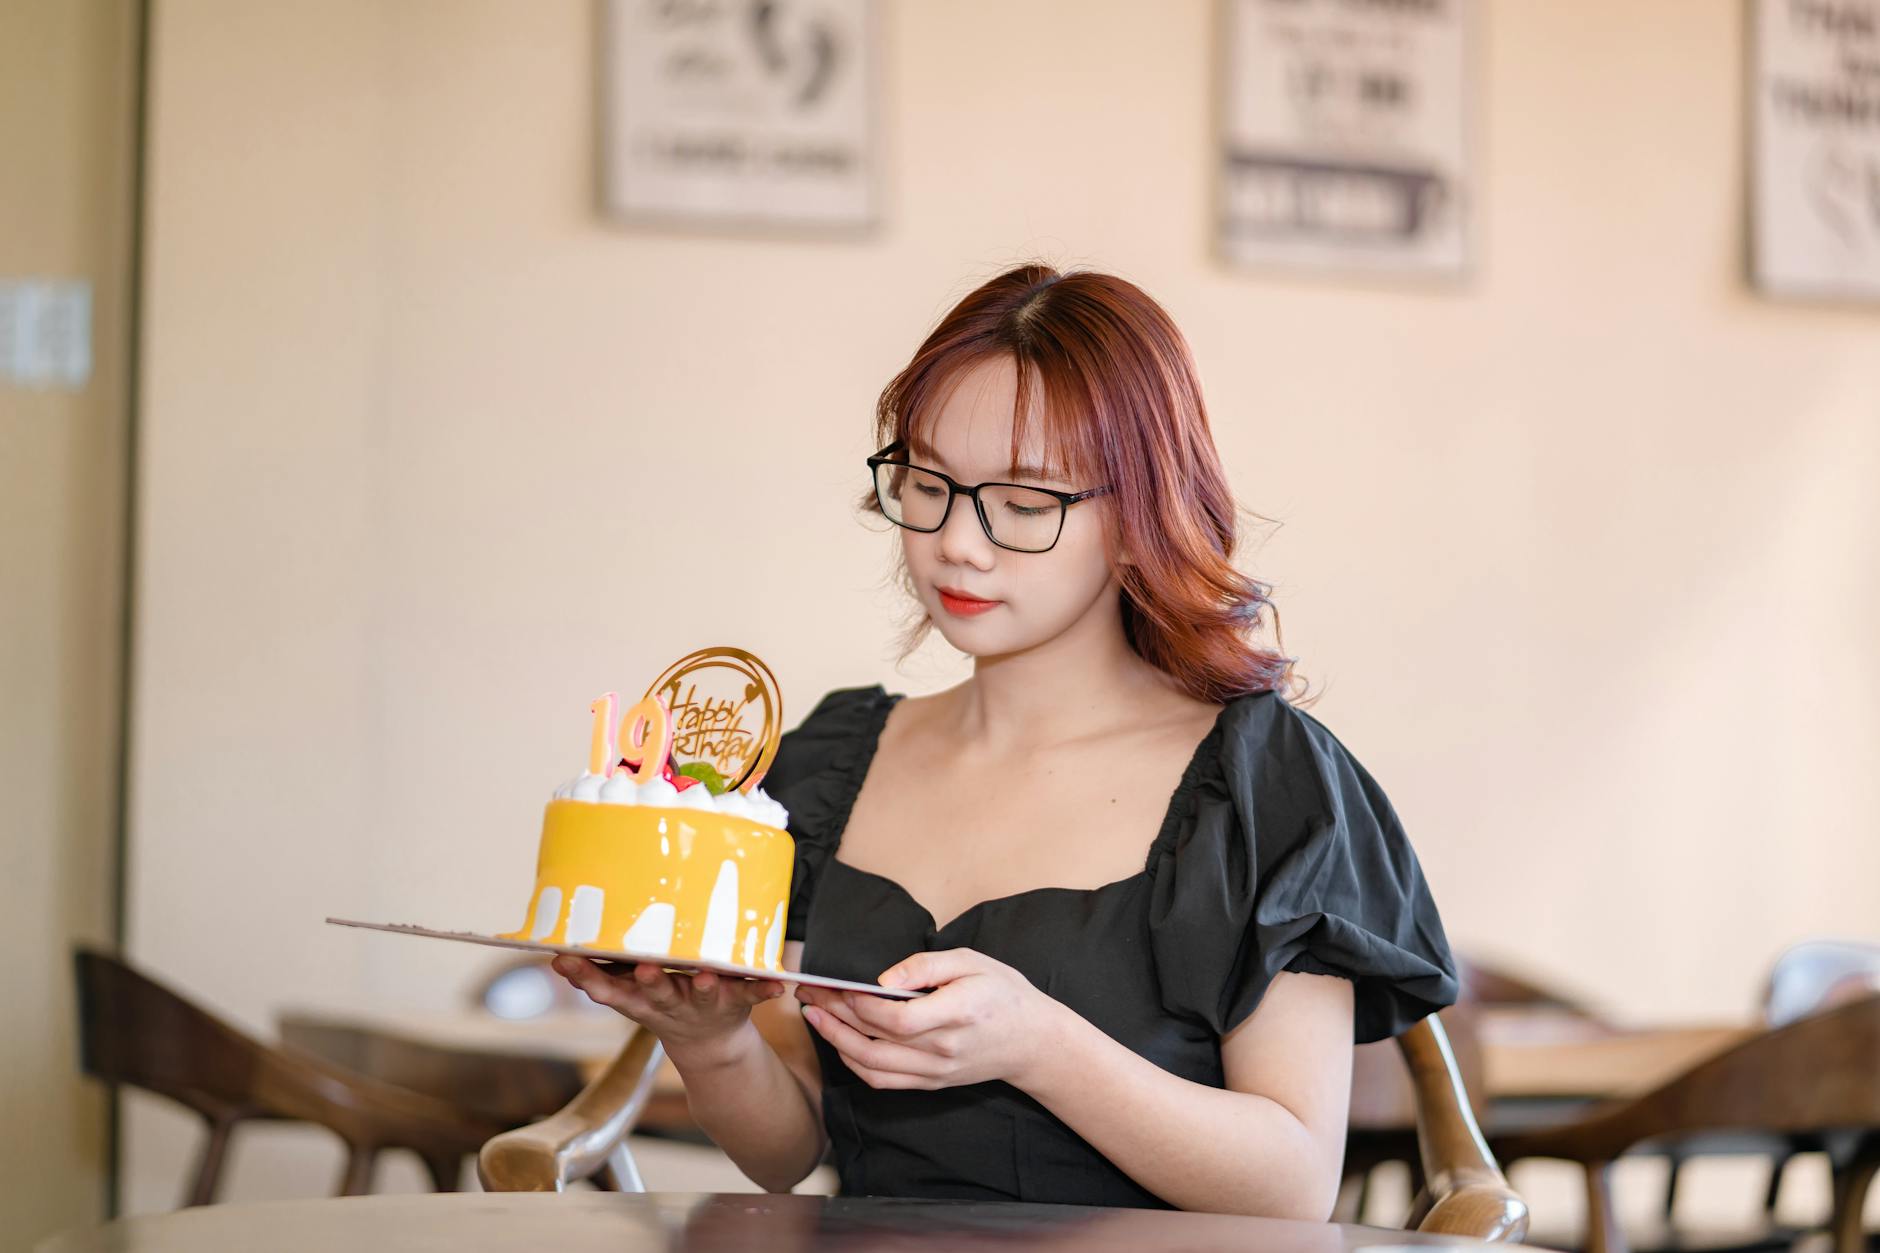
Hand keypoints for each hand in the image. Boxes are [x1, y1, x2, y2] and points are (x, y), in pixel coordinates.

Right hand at [552, 955, 783, 1062]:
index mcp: (640, 998)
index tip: (568, 960)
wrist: (710, 1044)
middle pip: (656, 993)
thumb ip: (599, 976)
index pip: (608, 989)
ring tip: (704, 976)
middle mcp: (669, 1003)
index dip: (589, 977)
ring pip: (702, 995)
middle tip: (646, 967)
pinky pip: (753, 996)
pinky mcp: (735, 1003)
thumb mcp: (629, 996)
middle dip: (650, 981)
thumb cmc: (665, 1002)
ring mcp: (703, 1004)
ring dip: (702, 987)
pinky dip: (765, 990)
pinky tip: (780, 985)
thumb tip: (553, 954)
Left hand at [795, 948, 1066, 1091]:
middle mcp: (943, 1050)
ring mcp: (936, 1072)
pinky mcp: (931, 1083)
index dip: (859, 1004)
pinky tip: (839, 1041)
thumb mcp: (973, 961)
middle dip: (834, 1016)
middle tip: (809, 993)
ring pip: (872, 1067)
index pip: (895, 1019)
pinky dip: (855, 1063)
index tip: (836, 984)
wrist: (1033, 1041)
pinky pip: (883, 1081)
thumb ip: (926, 965)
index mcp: (956, 1014)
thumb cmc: (1003, 993)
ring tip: (814, 1016)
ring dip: (836, 1042)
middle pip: (875, 1041)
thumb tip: (883, 977)